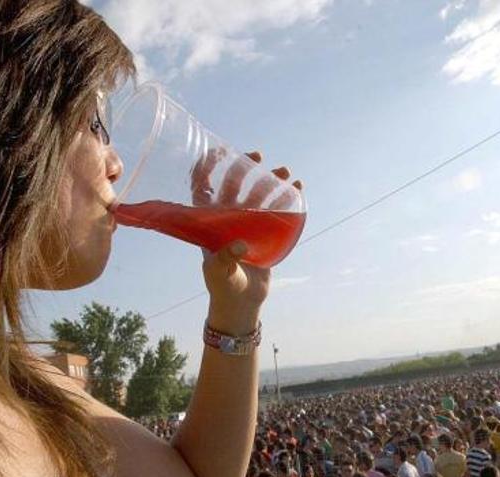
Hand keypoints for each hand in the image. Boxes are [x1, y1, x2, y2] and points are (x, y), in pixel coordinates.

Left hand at [194, 150, 302, 334]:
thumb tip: (240, 244)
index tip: (219, 152)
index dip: (207, 168)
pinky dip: (286, 196)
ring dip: (270, 179)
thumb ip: (224, 259)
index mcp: (208, 222)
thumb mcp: (219, 273)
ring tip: (285, 172)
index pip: (203, 188)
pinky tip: (296, 187)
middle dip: (245, 166)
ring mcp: (247, 223)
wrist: (241, 302)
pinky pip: (276, 209)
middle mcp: (227, 218)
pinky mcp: (265, 232)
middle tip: (259, 155)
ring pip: (258, 194)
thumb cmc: (223, 286)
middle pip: (234, 184)